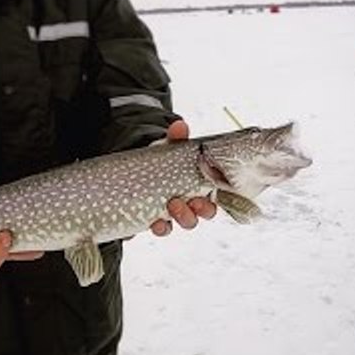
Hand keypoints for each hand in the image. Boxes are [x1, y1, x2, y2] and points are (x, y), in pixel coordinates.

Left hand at [149, 120, 217, 236]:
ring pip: (186, 222)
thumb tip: (180, 125)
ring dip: (183, 217)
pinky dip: (161, 227)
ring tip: (172, 205)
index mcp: (201, 185)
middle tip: (193, 201)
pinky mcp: (157, 219)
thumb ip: (176, 138)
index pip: (216, 196)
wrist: (138, 171)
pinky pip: (163, 229)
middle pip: (204, 212)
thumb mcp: (168, 149)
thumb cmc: (162, 161)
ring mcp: (175, 213)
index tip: (210, 195)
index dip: (216, 198)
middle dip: (201, 209)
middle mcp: (192, 202)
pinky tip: (156, 222)